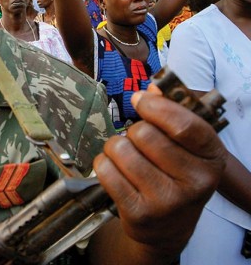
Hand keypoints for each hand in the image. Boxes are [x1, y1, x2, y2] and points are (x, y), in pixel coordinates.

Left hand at [93, 90, 225, 255]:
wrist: (168, 226)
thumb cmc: (175, 175)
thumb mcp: (185, 146)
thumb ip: (171, 114)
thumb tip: (151, 89)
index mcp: (211, 158)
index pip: (183, 125)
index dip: (155, 107)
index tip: (139, 100)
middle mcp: (195, 182)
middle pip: (144, 134)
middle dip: (132, 131)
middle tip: (136, 142)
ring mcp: (167, 201)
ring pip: (121, 149)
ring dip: (115, 147)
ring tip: (125, 157)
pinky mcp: (139, 214)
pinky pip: (106, 170)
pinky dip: (103, 163)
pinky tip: (115, 170)